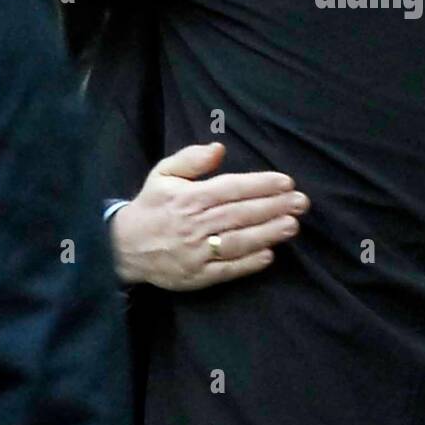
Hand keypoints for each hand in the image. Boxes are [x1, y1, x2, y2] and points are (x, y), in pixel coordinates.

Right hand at [110, 142, 308, 290]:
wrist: (123, 246)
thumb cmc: (152, 205)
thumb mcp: (163, 174)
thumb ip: (191, 158)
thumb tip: (219, 148)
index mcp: (189, 197)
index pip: (232, 188)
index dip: (261, 185)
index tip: (287, 182)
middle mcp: (194, 224)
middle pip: (240, 214)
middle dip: (274, 207)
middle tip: (301, 203)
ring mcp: (195, 252)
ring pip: (237, 241)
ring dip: (267, 234)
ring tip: (293, 226)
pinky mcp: (196, 276)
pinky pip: (226, 270)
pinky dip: (248, 264)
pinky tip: (269, 255)